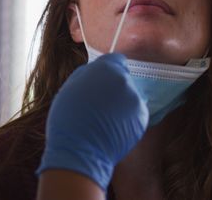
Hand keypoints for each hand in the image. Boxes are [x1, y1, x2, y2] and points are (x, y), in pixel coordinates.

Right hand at [36, 53, 148, 190]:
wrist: (80, 151)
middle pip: (123, 78)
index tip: (102, 81)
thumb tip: (96, 71)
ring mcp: (135, 99)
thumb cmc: (68, 120)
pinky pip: (135, 112)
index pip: (115, 60)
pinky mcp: (142, 117)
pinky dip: (127, 119)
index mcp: (105, 69)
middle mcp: (124, 81)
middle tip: (99, 104)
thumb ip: (87, 74)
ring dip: (121, 104)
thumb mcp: (69, 87)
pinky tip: (113, 128)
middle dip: (114, 88)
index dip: (108, 70)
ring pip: (130, 96)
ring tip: (104, 119)